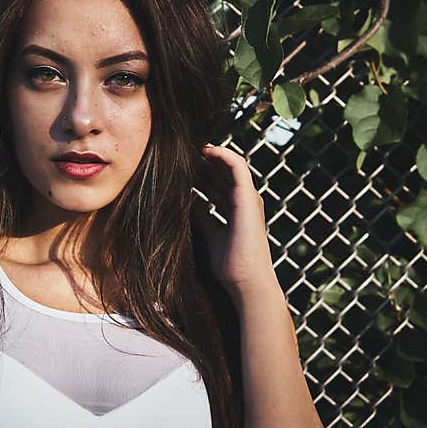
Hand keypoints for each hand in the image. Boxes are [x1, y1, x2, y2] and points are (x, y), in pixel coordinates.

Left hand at [191, 143, 279, 299]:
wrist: (245, 280)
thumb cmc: (229, 264)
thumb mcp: (209, 234)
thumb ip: (201, 216)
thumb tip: (186, 202)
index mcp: (235, 209)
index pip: (216, 184)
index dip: (199, 174)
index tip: (178, 167)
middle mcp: (243, 200)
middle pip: (220, 173)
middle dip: (200, 163)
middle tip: (179, 153)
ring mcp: (248, 197)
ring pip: (228, 166)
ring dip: (209, 155)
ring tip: (188, 147)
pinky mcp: (248, 196)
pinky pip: (237, 166)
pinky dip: (222, 155)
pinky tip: (205, 150)